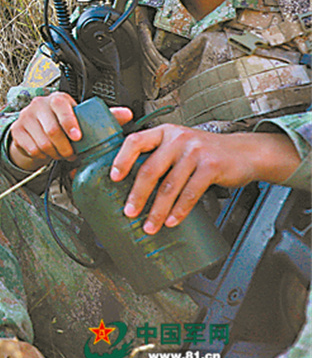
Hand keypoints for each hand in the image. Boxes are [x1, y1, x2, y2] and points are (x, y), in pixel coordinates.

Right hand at [8, 92, 132, 169]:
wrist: (35, 129)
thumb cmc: (63, 122)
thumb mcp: (82, 118)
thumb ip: (104, 116)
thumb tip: (128, 114)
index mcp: (56, 99)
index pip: (60, 105)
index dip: (69, 121)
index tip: (78, 137)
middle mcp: (38, 105)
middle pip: (52, 130)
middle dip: (65, 147)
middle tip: (72, 154)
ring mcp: (25, 117)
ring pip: (43, 143)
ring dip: (55, 154)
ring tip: (61, 153)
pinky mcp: (17, 131)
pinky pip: (32, 149)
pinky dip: (43, 156)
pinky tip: (48, 153)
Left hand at [111, 125, 299, 233]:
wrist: (244, 152)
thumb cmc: (205, 151)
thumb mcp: (179, 145)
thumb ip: (158, 156)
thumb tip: (131, 183)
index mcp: (164, 132)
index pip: (135, 141)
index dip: (121, 160)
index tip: (113, 178)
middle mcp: (177, 139)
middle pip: (150, 170)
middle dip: (138, 195)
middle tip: (130, 212)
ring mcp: (195, 152)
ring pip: (169, 186)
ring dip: (157, 210)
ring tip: (150, 225)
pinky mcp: (211, 166)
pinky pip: (190, 193)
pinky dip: (179, 210)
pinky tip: (172, 221)